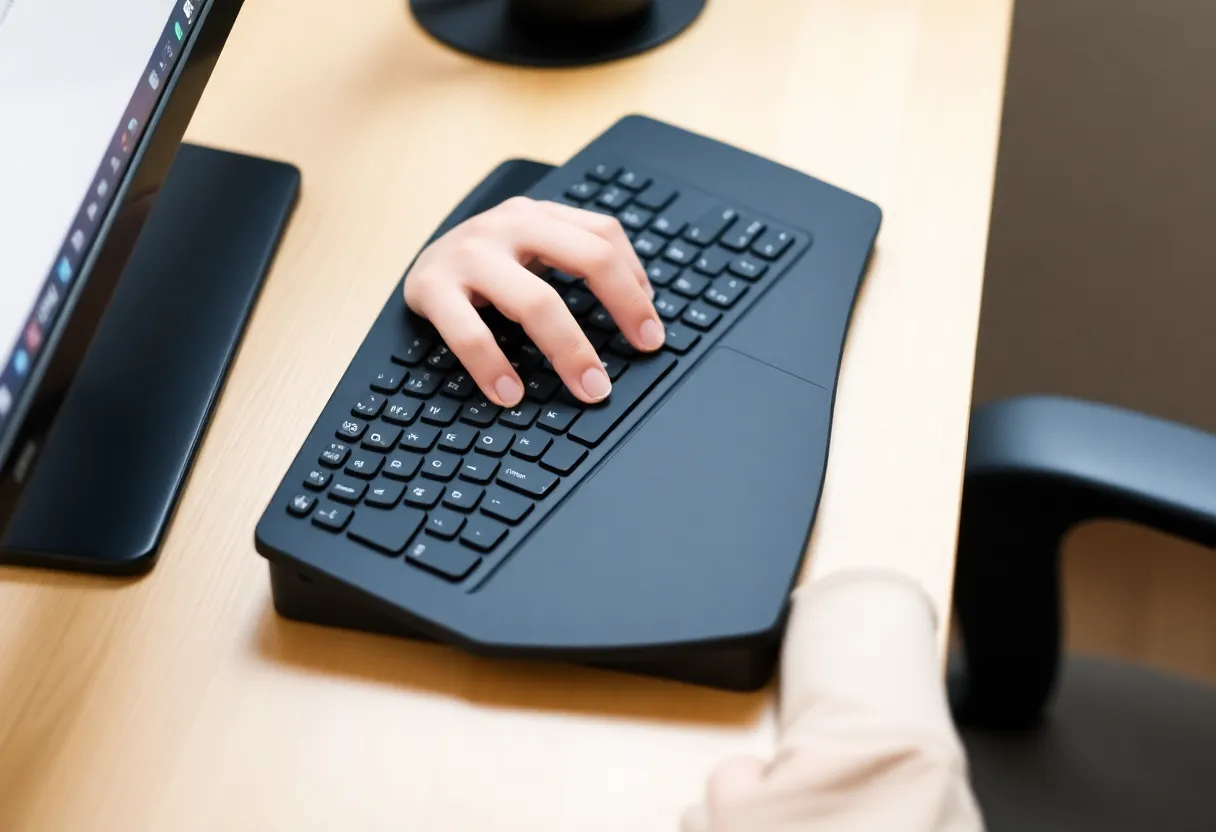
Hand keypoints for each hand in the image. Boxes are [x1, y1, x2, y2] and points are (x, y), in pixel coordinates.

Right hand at [403, 197, 664, 406]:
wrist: (415, 263)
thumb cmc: (489, 265)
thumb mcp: (532, 250)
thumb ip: (577, 263)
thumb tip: (642, 309)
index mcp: (540, 215)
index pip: (605, 235)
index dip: (636, 282)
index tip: (653, 329)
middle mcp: (509, 224)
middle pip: (588, 258)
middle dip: (624, 309)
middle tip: (641, 354)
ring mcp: (469, 253)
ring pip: (535, 300)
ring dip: (569, 349)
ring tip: (590, 388)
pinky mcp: (431, 286)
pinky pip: (469, 332)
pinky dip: (492, 366)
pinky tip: (510, 393)